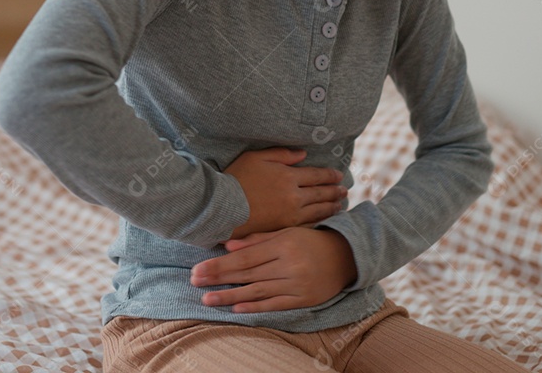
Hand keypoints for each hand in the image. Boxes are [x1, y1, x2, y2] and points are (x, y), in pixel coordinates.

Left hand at [190, 226, 357, 312]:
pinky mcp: (303, 299)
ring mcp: (297, 284)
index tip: (199, 268)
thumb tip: (228, 245)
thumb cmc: (311, 241)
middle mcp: (289, 264)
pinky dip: (255, 307)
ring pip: (257, 291)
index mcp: (283, 244)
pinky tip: (236, 308)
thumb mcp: (287, 232)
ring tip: (207, 298)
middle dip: (219, 277)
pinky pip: (275, 304)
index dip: (220, 264)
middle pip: (248, 273)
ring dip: (230, 296)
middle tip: (194, 281)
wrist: (347, 256)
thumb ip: (258, 240)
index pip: (245, 257)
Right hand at [224, 148, 346, 240]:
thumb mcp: (257, 157)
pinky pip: (308, 224)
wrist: (223, 206)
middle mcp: (294, 196)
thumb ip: (282, 155)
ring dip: (331, 206)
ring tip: (340, 205)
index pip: (316, 175)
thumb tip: (303, 155)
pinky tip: (325, 219)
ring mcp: (290, 214)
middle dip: (334, 191)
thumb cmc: (237, 179)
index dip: (329, 175)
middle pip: (321, 193)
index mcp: (289, 176)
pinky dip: (320, 220)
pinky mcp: (284, 228)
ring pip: (318, 210)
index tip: (339, 175)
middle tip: (345, 190)